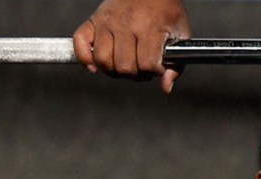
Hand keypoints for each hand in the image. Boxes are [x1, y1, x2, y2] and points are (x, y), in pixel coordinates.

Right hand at [72, 0, 190, 93]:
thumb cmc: (165, 9)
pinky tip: (96, 64)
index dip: (153, 71)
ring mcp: (106, 22)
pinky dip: (85, 58)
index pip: (146, 64)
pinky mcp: (93, 20)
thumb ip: (176, 64)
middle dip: (134, 73)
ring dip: (113, 70)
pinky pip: (80, 44)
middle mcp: (125, 23)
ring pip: (103, 61)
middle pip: (124, 67)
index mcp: (149, 26)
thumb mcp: (180, 33)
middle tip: (140, 65)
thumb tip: (166, 87)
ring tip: (123, 64)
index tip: (157, 65)